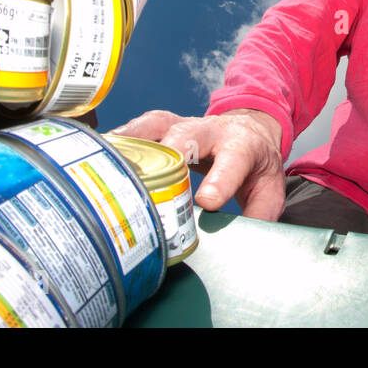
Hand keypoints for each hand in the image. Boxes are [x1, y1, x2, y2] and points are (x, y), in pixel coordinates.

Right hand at [110, 108, 286, 220]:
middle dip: (170, 156)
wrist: (249, 128)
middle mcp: (209, 130)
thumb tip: (243, 243)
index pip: (233, 162)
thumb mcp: (269, 189)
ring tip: (109, 167)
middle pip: (188, 136)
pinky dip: (118, 141)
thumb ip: (260, 214)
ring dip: (135, 146)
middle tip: (151, 184)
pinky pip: (137, 128)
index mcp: (241, 146)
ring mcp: (182, 124)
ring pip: (157, 126)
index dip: (220, 180)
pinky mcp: (161, 124)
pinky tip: (97, 157)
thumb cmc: (255, 164)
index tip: (207, 201)